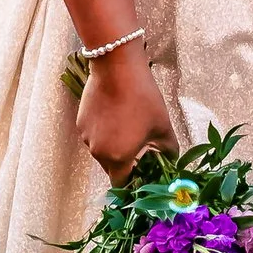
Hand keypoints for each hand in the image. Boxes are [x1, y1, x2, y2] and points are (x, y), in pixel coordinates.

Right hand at [77, 44, 175, 178]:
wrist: (117, 67)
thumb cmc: (143, 98)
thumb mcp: (162, 126)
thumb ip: (168, 149)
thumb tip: (172, 160)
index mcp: (118, 158)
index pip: (121, 184)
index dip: (132, 183)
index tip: (141, 175)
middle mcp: (98, 152)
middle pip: (111, 168)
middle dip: (124, 163)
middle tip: (140, 149)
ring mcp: (87, 137)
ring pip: (101, 151)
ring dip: (113, 146)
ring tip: (128, 127)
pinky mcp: (81, 122)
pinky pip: (93, 136)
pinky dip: (104, 132)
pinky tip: (116, 115)